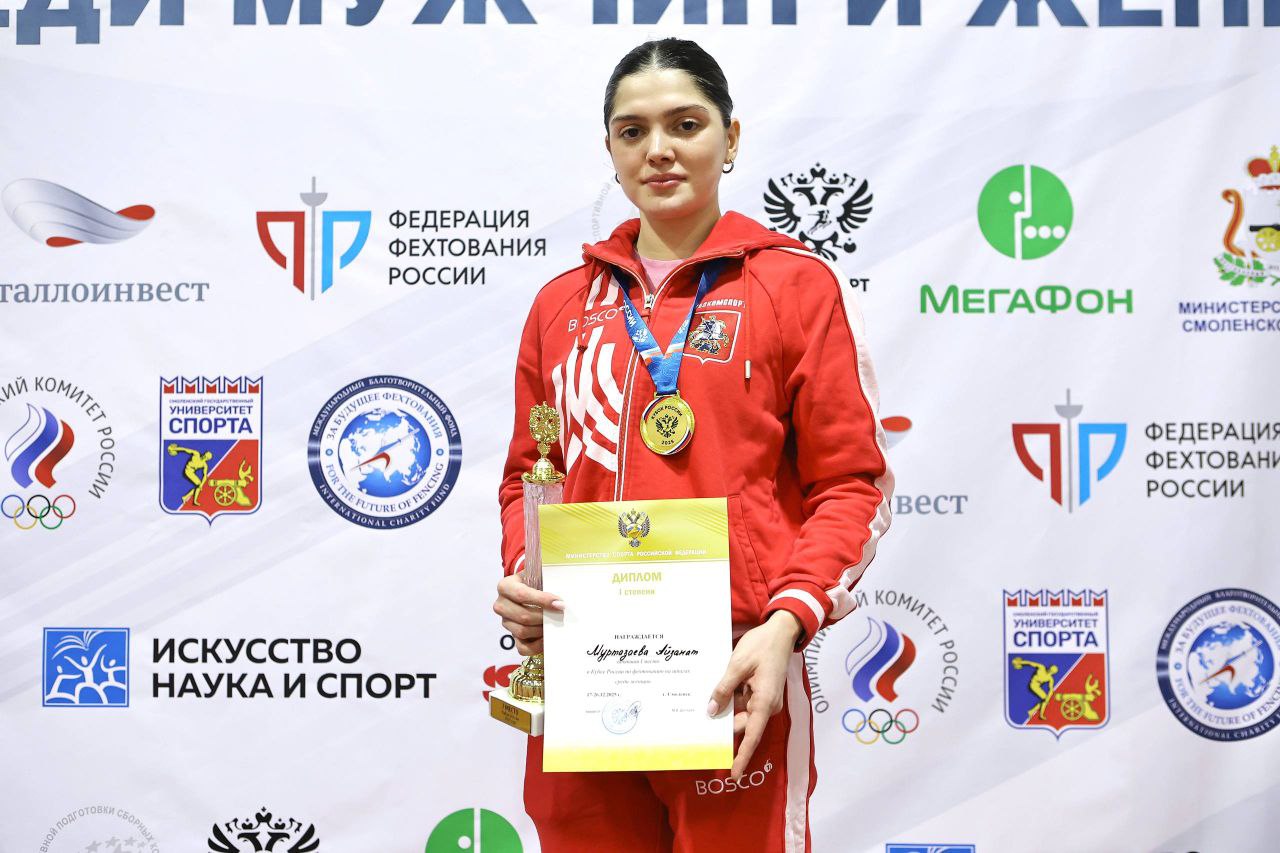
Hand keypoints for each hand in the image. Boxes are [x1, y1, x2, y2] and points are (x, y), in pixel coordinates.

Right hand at [493, 570, 563, 655]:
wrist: (529, 588)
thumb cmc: (535, 580)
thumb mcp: (537, 572)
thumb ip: (547, 576)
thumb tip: (560, 594)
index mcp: (505, 586)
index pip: (521, 595)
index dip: (542, 600)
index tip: (561, 604)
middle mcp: (501, 605)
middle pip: (523, 616)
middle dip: (544, 617)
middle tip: (560, 615)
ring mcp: (505, 622)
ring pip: (522, 631)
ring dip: (541, 630)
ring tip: (555, 624)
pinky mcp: (511, 636)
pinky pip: (522, 648)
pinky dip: (537, 646)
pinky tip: (548, 638)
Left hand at [707, 611, 802, 779]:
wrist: (780, 631)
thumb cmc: (761, 646)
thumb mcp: (737, 665)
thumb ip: (724, 689)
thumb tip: (712, 712)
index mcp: (764, 702)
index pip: (751, 736)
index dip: (742, 756)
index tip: (733, 774)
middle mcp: (766, 705)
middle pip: (742, 725)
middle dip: (724, 728)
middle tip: (700, 731)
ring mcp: (764, 700)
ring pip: (741, 713)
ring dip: (726, 710)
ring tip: (706, 704)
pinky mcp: (761, 693)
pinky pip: (744, 703)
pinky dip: (731, 700)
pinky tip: (717, 694)